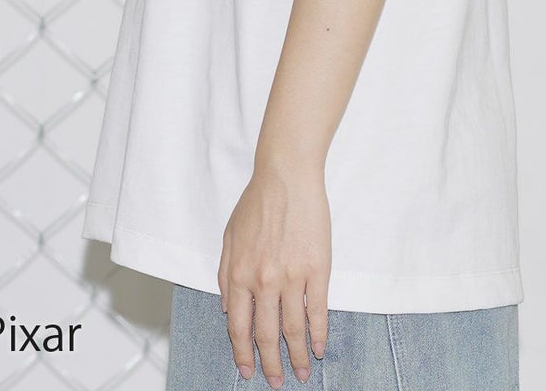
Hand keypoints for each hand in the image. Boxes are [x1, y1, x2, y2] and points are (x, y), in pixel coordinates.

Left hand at [218, 158, 330, 386]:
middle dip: (272, 364)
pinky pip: (318, 310)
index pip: (239, 327)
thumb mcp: (229, 237)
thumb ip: (225, 276)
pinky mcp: (318, 268)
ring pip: (294, 328)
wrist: (286, 176)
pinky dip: (319, 333)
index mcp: (239, 274)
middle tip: (278, 381)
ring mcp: (292, 276)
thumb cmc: (257, 202)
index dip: (243, 353)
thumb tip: (230, 310)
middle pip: (267, 335)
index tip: (248, 370)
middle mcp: (264, 281)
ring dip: (298, 356)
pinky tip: (320, 347)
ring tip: (303, 372)